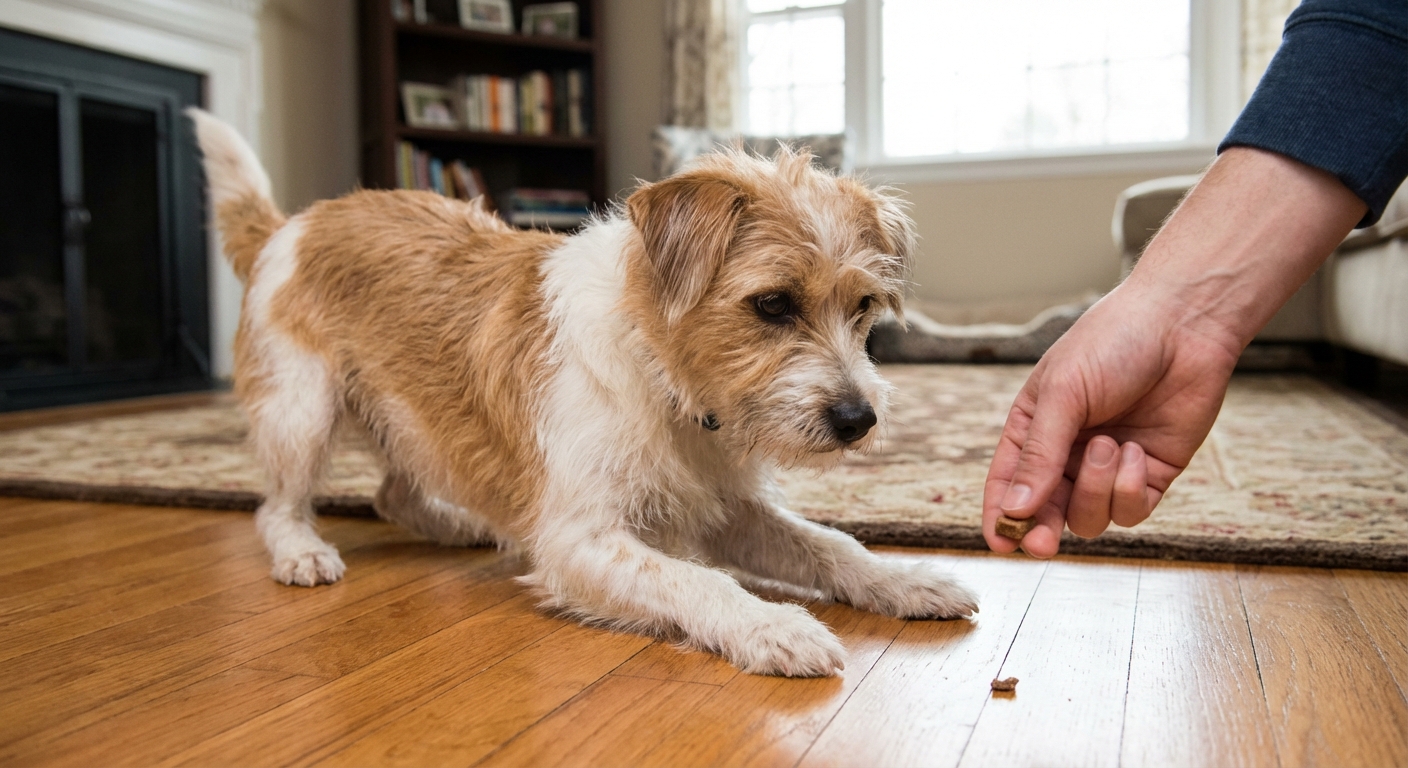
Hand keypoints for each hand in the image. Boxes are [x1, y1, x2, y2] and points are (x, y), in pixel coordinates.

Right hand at [981, 289, 1238, 557]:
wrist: (1183, 325)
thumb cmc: (1112, 344)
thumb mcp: (1063, 395)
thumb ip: (1039, 455)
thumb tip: (1015, 509)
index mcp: (1033, 430)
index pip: (1008, 484)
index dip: (1001, 517)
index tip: (1000, 544)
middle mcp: (1067, 455)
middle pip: (1045, 513)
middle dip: (1042, 530)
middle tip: (1042, 544)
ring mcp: (1108, 469)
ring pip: (1089, 518)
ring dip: (1097, 489)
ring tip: (1110, 445)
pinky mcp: (1149, 476)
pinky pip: (1130, 510)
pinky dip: (1130, 487)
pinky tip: (1137, 451)